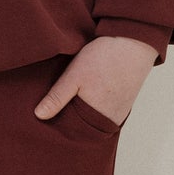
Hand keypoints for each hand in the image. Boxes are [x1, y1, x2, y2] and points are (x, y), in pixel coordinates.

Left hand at [34, 34, 155, 128]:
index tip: (47, 117)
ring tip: (75, 99)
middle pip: (84, 128)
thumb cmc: (103, 58)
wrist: (134, 43)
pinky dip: (96, 108)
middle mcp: (110, 121)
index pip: (72, 131)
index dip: (59, 123)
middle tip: (60, 106)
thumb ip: (57, 97)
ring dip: (85, 113)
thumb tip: (39, 116)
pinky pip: (106, 113)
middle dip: (71, 120)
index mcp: (95, 118)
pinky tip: (90, 96)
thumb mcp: (74, 76)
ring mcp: (119, 114)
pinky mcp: (125, 105)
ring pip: (95, 120)